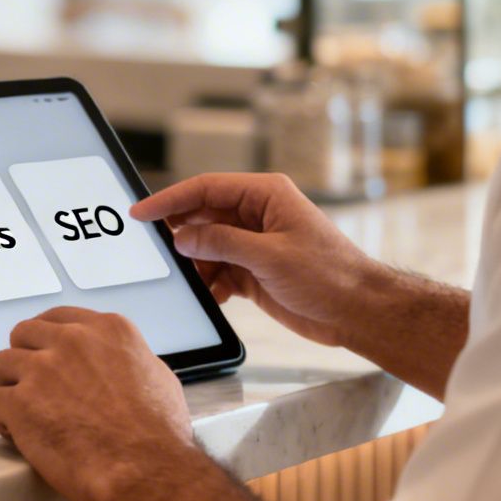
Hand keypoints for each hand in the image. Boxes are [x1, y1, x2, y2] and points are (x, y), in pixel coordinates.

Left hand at [0, 308, 198, 500]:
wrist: (145, 471)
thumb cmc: (159, 435)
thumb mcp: (158, 378)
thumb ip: (129, 361)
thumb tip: (120, 367)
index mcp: (107, 331)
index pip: (59, 318)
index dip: (47, 340)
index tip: (45, 356)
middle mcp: (72, 341)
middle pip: (24, 334)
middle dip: (25, 359)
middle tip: (30, 385)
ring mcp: (43, 370)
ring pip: (2, 364)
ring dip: (9, 387)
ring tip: (20, 411)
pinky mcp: (21, 403)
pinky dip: (1, 419)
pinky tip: (15, 433)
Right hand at [131, 172, 375, 349]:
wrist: (358, 311)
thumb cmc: (330, 275)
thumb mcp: (270, 256)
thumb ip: (222, 243)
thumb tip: (183, 237)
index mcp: (266, 195)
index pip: (206, 189)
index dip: (171, 199)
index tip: (142, 213)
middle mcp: (258, 214)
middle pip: (204, 216)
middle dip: (181, 236)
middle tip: (156, 253)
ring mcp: (256, 244)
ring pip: (208, 247)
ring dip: (196, 266)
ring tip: (190, 283)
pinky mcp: (256, 271)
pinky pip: (220, 272)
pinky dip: (211, 285)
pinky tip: (212, 297)